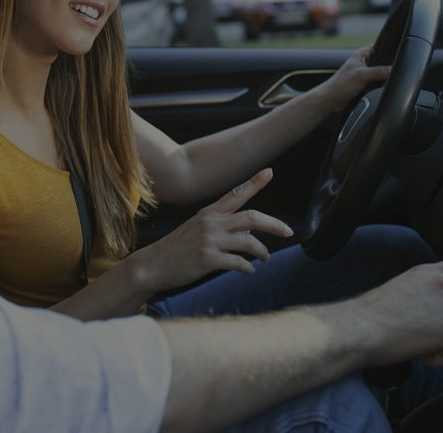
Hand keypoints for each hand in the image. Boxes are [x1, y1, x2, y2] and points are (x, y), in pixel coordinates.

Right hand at [129, 169, 293, 293]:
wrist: (153, 265)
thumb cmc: (178, 248)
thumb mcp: (198, 229)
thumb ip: (223, 226)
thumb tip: (250, 229)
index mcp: (209, 212)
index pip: (236, 193)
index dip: (255, 183)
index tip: (270, 172)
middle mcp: (211, 223)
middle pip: (252, 218)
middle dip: (274, 224)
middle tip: (288, 232)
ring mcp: (209, 240)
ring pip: (249, 242)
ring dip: (262, 252)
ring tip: (266, 258)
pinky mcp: (208, 259)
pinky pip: (238, 263)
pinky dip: (248, 268)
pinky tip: (249, 271)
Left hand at [317, 45, 390, 111]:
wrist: (331, 100)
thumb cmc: (340, 85)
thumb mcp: (362, 75)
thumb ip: (379, 71)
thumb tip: (393, 70)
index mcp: (361, 54)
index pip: (380, 47)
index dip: (389, 51)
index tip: (397, 57)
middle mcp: (363, 62)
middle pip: (383, 62)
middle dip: (386, 68)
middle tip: (387, 73)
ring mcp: (365, 73)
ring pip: (381, 73)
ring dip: (382, 78)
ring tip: (378, 82)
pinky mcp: (365, 83)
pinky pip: (377, 82)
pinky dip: (379, 85)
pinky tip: (377, 88)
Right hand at [357, 256, 442, 366]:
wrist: (363, 327)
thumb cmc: (372, 314)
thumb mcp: (403, 290)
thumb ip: (427, 294)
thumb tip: (434, 315)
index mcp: (430, 273)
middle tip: (422, 334)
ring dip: (442, 343)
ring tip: (414, 339)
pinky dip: (438, 357)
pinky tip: (418, 348)